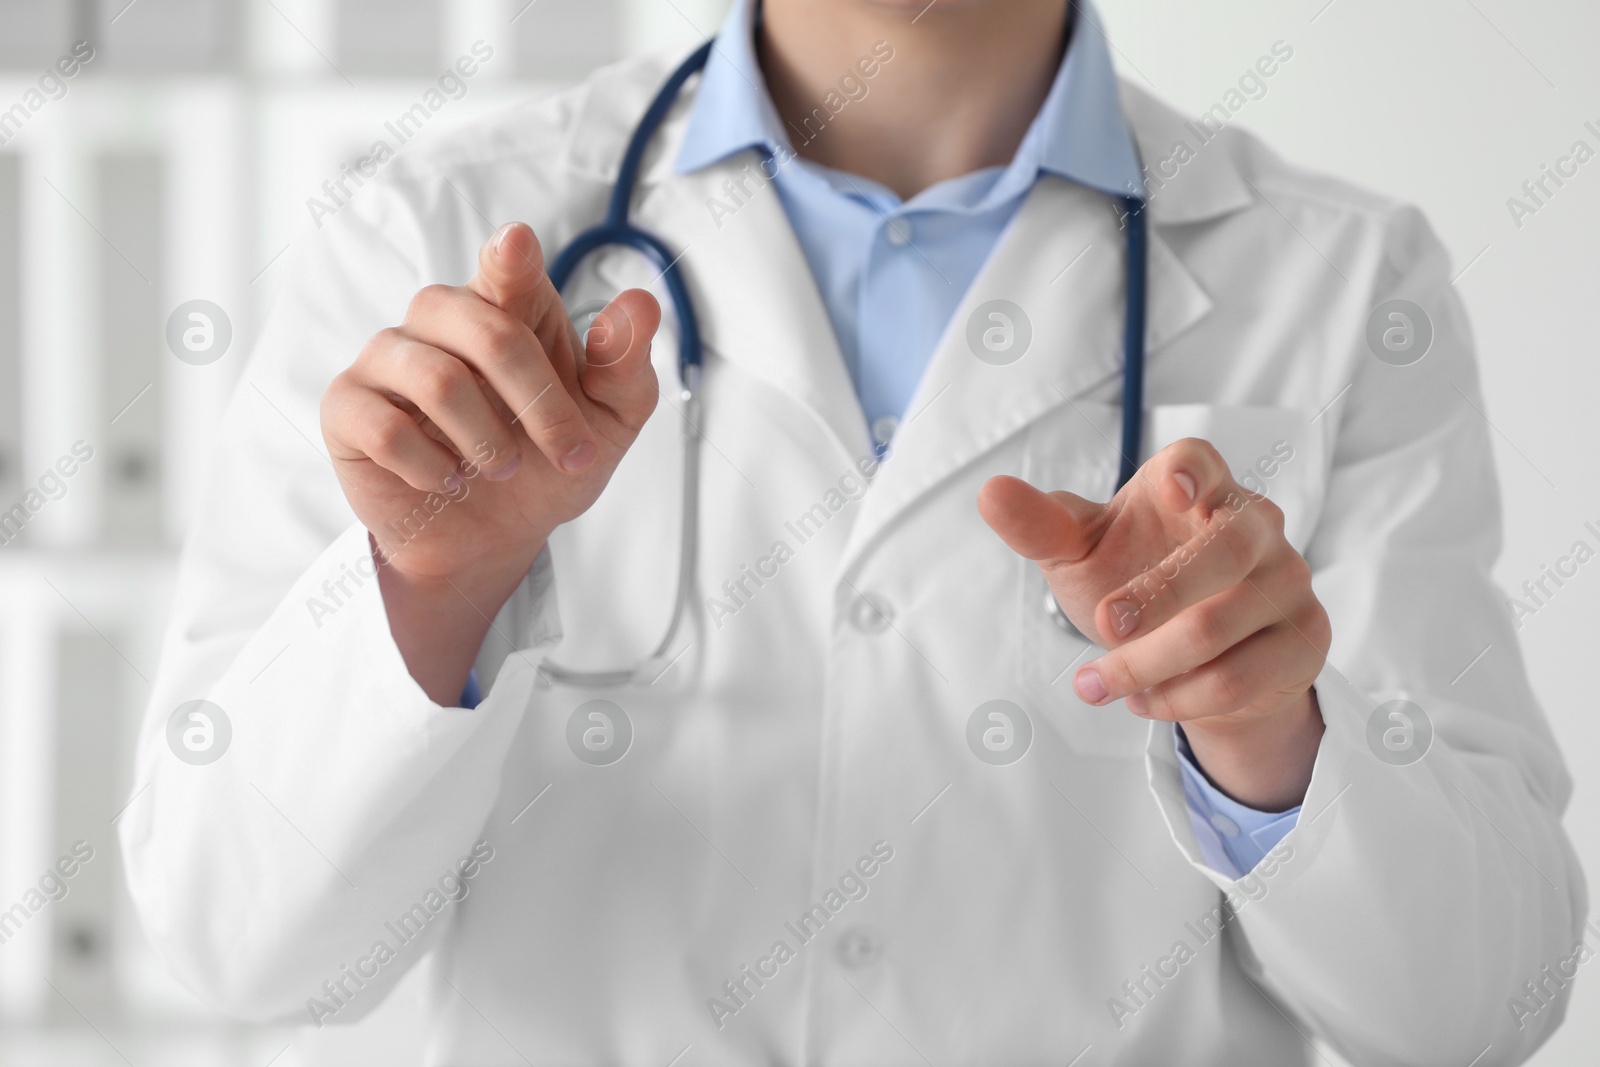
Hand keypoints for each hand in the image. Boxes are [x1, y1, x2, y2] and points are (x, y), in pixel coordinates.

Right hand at [320, 222, 660, 701]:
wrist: (494, 538)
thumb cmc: (547, 463)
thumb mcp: (607, 424)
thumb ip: (624, 365)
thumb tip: (639, 304)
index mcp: (509, 307)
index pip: (507, 266)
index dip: (511, 257)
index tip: (517, 246)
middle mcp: (443, 317)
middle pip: (489, 332)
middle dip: (540, 402)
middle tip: (569, 454)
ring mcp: (390, 357)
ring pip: (437, 379)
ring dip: (486, 439)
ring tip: (505, 469)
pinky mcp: (348, 405)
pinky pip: (386, 426)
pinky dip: (430, 467)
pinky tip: (446, 479)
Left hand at [977, 438, 1329, 809]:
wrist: (1196, 659)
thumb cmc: (1134, 581)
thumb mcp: (1080, 553)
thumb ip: (1041, 526)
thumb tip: (991, 493)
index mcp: (1199, 487)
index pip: (1201, 463)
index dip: (1191, 473)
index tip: (1172, 490)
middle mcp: (1255, 526)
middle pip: (1224, 548)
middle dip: (1159, 593)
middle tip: (1103, 625)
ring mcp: (1288, 581)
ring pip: (1219, 628)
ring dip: (1146, 665)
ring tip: (1097, 683)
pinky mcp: (1304, 638)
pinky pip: (1237, 678)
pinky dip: (1177, 698)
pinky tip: (1144, 699)